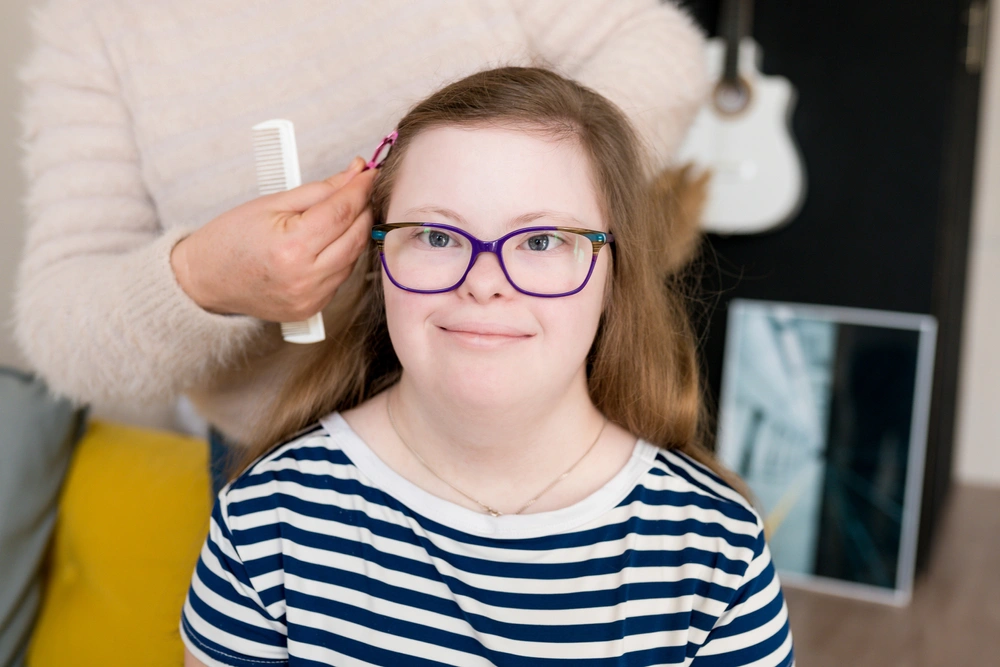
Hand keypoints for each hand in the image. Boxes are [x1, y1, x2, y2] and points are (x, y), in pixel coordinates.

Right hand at [171, 157, 375, 320]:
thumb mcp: (272, 203)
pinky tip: (328, 243)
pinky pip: (341, 277)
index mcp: (291, 247)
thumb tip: (355, 174)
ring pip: (353, 258)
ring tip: (341, 214)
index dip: (360, 189)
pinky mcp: (312, 309)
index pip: (342, 212)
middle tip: (358, 190)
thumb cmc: (232, 238)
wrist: (205, 280)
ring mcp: (310, 298)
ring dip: (354, 233)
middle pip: (356, 236)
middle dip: (363, 209)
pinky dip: (342, 256)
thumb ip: (319, 190)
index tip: (368, 173)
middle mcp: (305, 278)